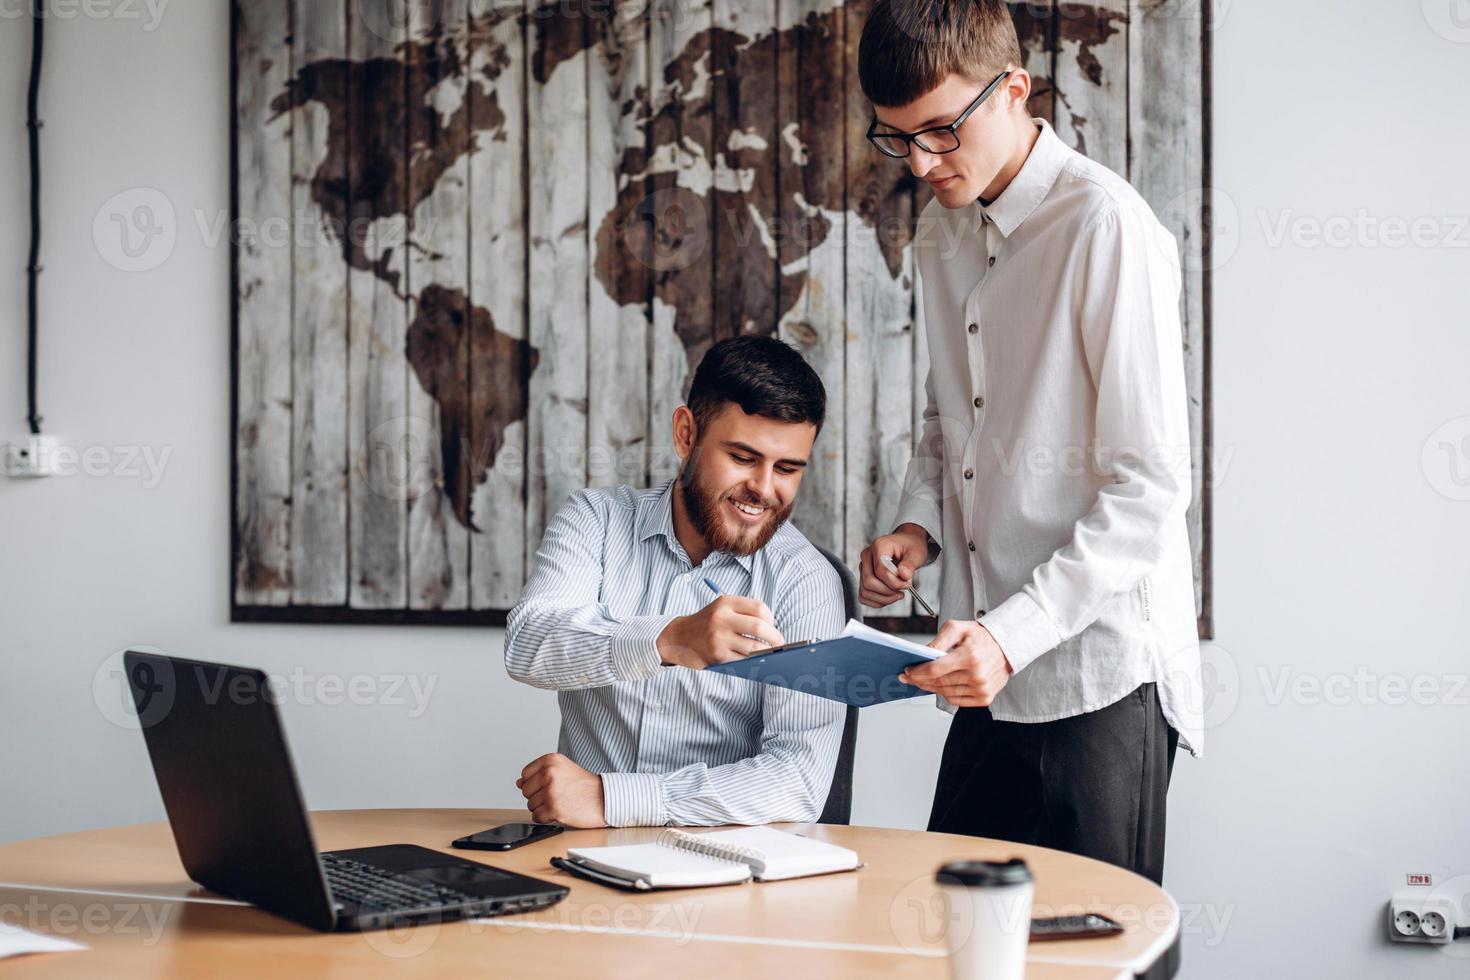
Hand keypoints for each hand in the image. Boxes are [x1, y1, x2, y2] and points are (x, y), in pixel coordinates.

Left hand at [516, 753, 605, 827]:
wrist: (604, 799)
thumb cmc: (585, 786)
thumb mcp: (563, 770)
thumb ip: (539, 774)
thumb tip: (519, 783)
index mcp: (550, 760)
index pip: (525, 775)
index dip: (536, 783)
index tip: (551, 785)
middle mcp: (549, 773)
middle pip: (526, 791)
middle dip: (539, 796)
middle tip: (559, 795)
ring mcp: (551, 791)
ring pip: (530, 805)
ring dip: (543, 808)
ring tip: (561, 802)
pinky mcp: (553, 808)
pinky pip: (537, 817)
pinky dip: (546, 818)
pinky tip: (560, 811)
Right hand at [656, 595, 784, 668]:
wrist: (678, 637)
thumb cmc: (707, 623)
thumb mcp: (722, 609)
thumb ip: (745, 614)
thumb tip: (774, 632)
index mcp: (725, 602)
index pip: (759, 608)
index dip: (771, 619)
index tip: (772, 626)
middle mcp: (721, 618)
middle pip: (759, 628)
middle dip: (775, 638)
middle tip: (780, 643)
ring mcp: (718, 638)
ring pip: (754, 648)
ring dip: (766, 653)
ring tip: (770, 653)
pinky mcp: (716, 656)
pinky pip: (743, 661)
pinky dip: (753, 662)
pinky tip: (755, 661)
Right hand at [859, 524, 930, 607]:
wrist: (907, 545)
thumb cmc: (910, 547)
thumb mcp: (916, 553)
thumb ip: (910, 564)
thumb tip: (904, 575)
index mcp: (879, 546)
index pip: (880, 570)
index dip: (894, 582)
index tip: (907, 584)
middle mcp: (868, 556)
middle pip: (869, 582)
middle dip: (888, 591)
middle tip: (902, 590)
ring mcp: (864, 567)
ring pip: (865, 590)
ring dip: (883, 598)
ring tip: (897, 594)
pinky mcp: (863, 577)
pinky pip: (864, 595)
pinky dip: (877, 601)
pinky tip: (889, 597)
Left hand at [898, 620, 1013, 706]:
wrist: (1007, 645)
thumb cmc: (982, 636)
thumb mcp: (957, 628)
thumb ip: (938, 640)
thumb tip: (922, 654)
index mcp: (970, 656)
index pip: (935, 670)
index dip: (917, 672)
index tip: (907, 671)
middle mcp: (977, 675)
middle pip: (938, 683)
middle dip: (919, 680)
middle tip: (909, 676)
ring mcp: (981, 689)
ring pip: (945, 693)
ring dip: (931, 687)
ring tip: (924, 680)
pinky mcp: (984, 698)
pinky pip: (956, 700)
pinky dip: (945, 694)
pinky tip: (942, 685)